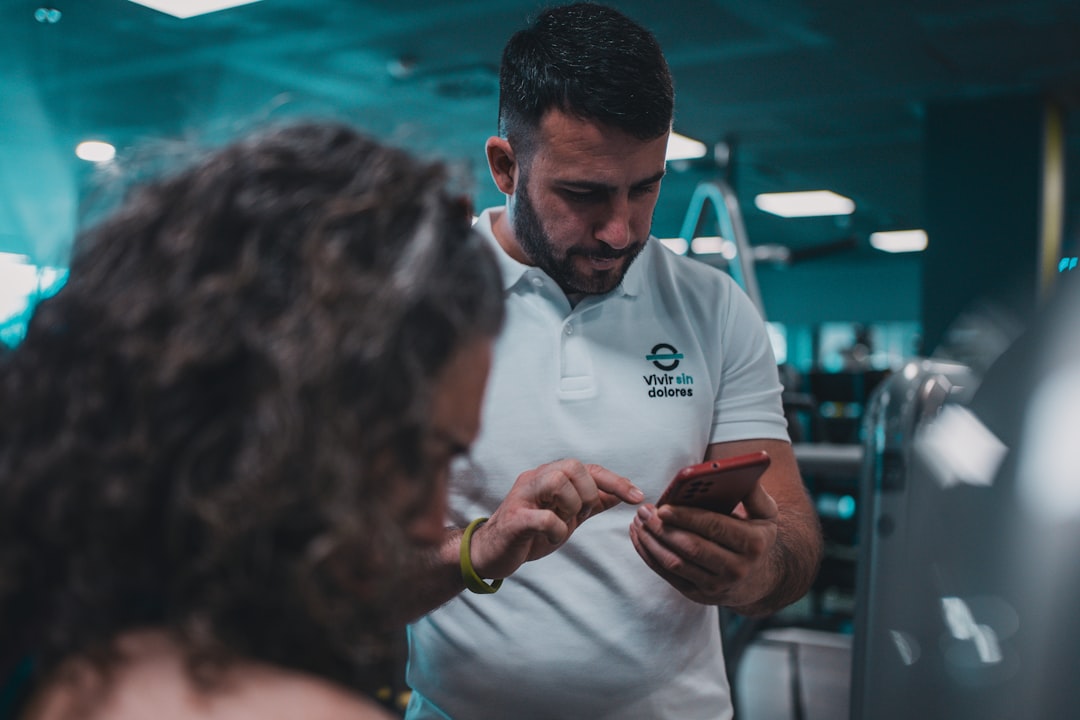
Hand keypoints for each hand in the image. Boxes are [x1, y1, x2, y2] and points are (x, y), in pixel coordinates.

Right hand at [470, 459, 643, 578]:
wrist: (491, 553)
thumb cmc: (529, 533)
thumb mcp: (566, 517)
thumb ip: (591, 503)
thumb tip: (623, 493)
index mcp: (550, 477)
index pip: (588, 468)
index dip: (616, 481)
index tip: (638, 496)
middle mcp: (535, 479)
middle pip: (572, 466)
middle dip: (587, 493)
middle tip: (580, 515)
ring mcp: (522, 497)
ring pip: (557, 482)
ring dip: (570, 506)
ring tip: (564, 523)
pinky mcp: (513, 519)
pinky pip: (543, 516)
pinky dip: (556, 529)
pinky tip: (553, 538)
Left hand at [629, 482, 779, 605]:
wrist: (759, 580)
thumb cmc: (756, 537)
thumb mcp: (765, 514)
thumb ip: (753, 491)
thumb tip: (734, 469)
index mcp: (752, 544)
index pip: (714, 527)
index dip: (686, 517)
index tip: (663, 506)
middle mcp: (736, 569)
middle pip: (691, 547)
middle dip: (663, 528)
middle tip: (644, 511)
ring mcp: (715, 586)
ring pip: (675, 563)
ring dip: (652, 542)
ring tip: (639, 522)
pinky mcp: (698, 595)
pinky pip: (667, 575)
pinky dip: (649, 556)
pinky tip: (640, 538)